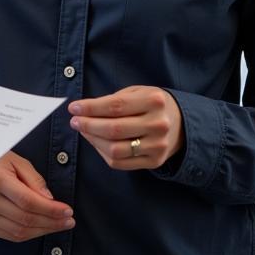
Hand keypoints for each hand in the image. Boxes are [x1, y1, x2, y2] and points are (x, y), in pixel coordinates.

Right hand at [0, 151, 73, 241]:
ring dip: (43, 231)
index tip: (68, 211)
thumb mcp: (14, 161)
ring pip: (19, 232)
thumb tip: (50, 200)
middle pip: (26, 219)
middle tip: (69, 221)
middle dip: (52, 222)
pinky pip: (10, 236)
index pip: (28, 201)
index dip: (51, 210)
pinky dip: (29, 234)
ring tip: (59, 225)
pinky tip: (41, 228)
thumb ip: (33, 178)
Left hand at [68, 86, 184, 169]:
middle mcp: (158, 124)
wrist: (181, 124)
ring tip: (83, 131)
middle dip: (88, 125)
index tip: (73, 107)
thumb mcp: (137, 92)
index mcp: (154, 101)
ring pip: (115, 149)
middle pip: (114, 129)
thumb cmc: (151, 104)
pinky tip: (96, 142)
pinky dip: (102, 153)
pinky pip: (120, 162)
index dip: (90, 108)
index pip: (115, 106)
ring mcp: (158, 146)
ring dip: (93, 140)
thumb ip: (112, 100)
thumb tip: (82, 110)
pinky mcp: (154, 161)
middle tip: (74, 120)